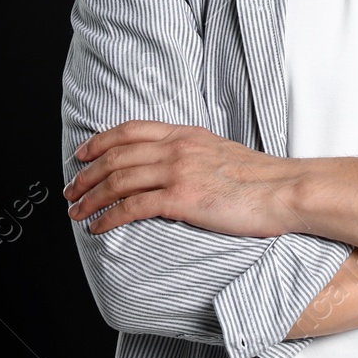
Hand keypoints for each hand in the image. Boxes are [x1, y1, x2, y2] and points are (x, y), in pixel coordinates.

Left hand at [63, 120, 294, 236]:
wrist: (286, 190)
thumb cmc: (262, 179)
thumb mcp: (221, 152)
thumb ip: (194, 154)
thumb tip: (175, 168)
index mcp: (187, 134)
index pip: (131, 130)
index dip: (100, 141)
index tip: (83, 154)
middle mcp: (178, 148)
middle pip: (117, 156)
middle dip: (87, 174)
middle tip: (71, 190)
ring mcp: (179, 172)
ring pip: (119, 181)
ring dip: (92, 198)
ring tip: (77, 212)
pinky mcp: (182, 199)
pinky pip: (133, 207)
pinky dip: (109, 217)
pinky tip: (98, 227)